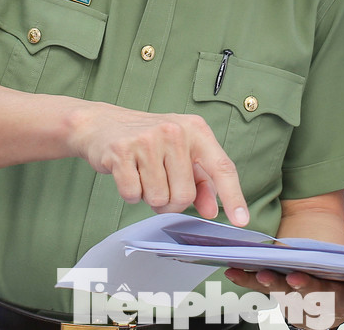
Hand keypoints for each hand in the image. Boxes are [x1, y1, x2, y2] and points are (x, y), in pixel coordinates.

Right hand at [69, 103, 248, 225]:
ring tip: (142, 174)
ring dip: (149, 197)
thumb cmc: (147, 140)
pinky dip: (130, 193)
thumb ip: (200, 181)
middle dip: (171, 201)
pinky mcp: (121, 151)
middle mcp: (174, 131)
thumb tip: (212, 210)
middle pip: (185, 195)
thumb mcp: (180, 152)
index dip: (233, 197)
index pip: (221, 168)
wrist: (101, 124)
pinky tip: (127, 172)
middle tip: (160, 183)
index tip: (242, 221)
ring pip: (158, 199)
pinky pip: (133, 195)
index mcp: (196, 129)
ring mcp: (147, 140)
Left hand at [223, 268, 343, 328]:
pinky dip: (243, 276)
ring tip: (268, 273)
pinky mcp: (272, 285)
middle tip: (300, 280)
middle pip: (315, 297)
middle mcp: (319, 303)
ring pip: (283, 291)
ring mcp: (293, 296)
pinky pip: (256, 283)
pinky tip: (231, 268)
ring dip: (274, 283)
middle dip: (308, 289)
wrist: (318, 298)